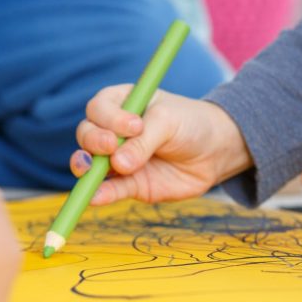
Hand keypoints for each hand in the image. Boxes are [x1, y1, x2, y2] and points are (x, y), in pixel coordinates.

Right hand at [73, 87, 251, 204]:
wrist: (215, 151)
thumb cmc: (191, 125)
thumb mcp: (169, 122)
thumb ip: (144, 141)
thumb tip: (118, 164)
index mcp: (121, 104)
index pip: (99, 109)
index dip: (109, 118)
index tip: (135, 126)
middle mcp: (114, 131)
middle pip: (87, 134)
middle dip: (94, 141)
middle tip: (111, 147)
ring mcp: (119, 160)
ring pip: (91, 164)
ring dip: (85, 167)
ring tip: (91, 170)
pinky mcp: (130, 185)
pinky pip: (110, 190)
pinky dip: (100, 194)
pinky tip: (94, 197)